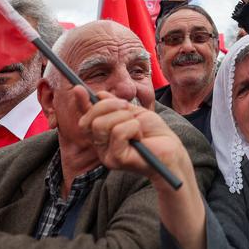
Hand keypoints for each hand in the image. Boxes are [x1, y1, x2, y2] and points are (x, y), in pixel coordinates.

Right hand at [75, 88, 191, 188]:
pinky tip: (140, 137)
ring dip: (125, 117)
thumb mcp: (133, 112)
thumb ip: (115, 106)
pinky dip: (133, 128)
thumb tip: (99, 94)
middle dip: (110, 106)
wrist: (171, 151)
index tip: (78, 88)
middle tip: (128, 106)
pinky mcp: (116, 160)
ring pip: (102, 124)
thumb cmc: (154, 133)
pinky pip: (118, 132)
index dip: (81, 103)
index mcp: (103, 135)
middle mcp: (101, 146)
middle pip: (90, 119)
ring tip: (137, 126)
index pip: (85, 118)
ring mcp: (107, 154)